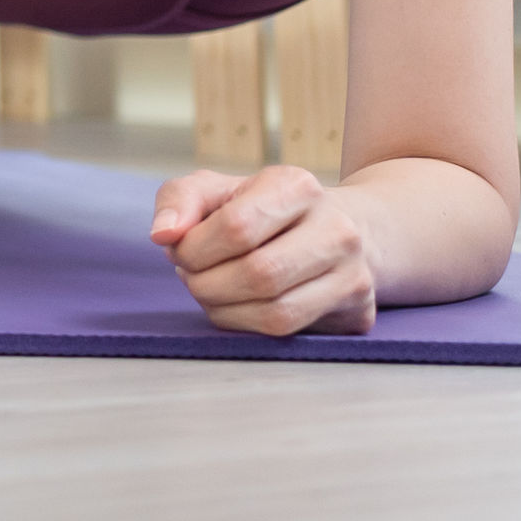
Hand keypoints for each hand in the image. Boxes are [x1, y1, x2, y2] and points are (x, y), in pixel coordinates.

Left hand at [151, 165, 375, 335]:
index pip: (238, 226)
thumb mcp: (215, 190)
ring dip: (224, 311)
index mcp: (299, 186)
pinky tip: (237, 307)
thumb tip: (163, 235)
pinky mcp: (357, 314)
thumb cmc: (259, 210)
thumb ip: (179, 201)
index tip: (180, 251)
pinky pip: (290, 335)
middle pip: (258, 274)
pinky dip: (248, 327)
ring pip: (276, 313)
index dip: (195, 248)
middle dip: (206, 284)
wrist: (331, 231)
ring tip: (210, 291)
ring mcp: (354, 274)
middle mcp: (337, 229)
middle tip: (191, 276)